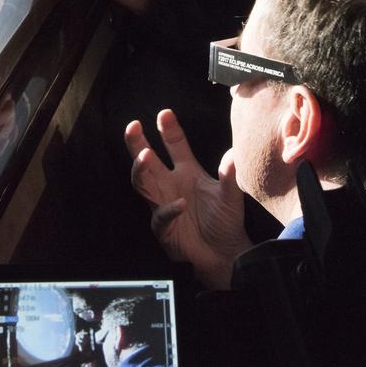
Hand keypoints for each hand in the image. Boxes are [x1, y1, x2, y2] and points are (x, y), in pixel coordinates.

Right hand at [125, 109, 251, 289]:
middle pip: (147, 161)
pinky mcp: (164, 228)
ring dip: (141, 170)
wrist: (225, 253)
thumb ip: (229, 176)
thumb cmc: (225, 222)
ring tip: (144, 157)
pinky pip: (161, 216)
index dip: (168, 130)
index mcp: (187, 172)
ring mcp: (163, 205)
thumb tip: (233, 154)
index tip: (165, 113)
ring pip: (143, 184)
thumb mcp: (230, 195)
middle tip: (133, 127)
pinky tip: (179, 204)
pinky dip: (168, 210)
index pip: (174, 145)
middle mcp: (170, 185)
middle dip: (137, 144)